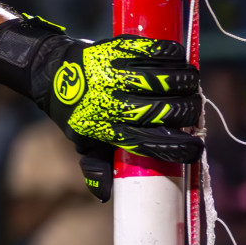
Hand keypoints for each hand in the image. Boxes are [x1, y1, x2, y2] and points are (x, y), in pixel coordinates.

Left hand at [0, 18, 202, 201]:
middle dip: (189, 112)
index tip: (197, 148)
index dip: (181, 149)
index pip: (152, 144)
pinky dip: (174, 55)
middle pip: (166, 111)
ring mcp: (113, 74)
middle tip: (193, 110)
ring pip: (165, 78)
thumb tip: (105, 195)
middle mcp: (111, 102)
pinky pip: (154, 51)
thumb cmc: (74, 110)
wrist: (49, 72)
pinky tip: (180, 61)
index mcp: (106, 129)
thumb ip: (97, 167)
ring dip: (187, 82)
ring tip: (191, 85)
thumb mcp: (82, 141)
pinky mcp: (115, 50)